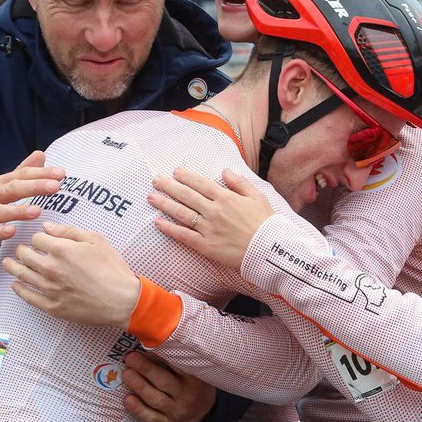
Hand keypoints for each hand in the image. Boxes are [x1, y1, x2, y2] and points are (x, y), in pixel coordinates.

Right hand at [0, 151, 64, 277]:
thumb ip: (19, 172)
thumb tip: (41, 155)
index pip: (20, 176)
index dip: (41, 174)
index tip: (61, 173)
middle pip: (12, 189)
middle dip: (34, 187)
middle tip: (55, 186)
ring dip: (17, 210)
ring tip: (36, 210)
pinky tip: (10, 231)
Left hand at [4, 222, 140, 326]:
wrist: (122, 300)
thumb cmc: (112, 269)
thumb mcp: (96, 240)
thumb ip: (69, 231)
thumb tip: (47, 226)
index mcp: (61, 249)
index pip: (37, 238)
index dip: (38, 237)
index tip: (41, 239)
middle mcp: (51, 268)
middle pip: (25, 255)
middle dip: (22, 250)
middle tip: (21, 250)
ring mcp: (49, 289)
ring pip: (22, 274)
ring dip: (13, 267)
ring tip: (8, 264)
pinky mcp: (52, 307)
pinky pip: (28, 297)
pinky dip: (19, 289)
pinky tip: (16, 285)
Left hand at [122, 352, 216, 421]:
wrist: (204, 409)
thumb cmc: (193, 382)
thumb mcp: (193, 369)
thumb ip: (175, 360)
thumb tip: (148, 345)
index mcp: (194, 378)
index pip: (176, 366)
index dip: (159, 355)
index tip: (145, 345)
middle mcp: (186, 395)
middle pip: (164, 382)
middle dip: (145, 369)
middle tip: (130, 358)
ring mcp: (177, 411)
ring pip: (156, 400)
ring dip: (139, 386)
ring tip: (126, 374)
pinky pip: (152, 417)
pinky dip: (138, 409)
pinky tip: (127, 400)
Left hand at [151, 167, 272, 269]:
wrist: (270, 250)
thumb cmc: (266, 223)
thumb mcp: (257, 196)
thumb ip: (240, 182)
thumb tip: (225, 171)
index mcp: (226, 198)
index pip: (201, 184)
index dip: (187, 177)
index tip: (176, 171)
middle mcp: (214, 211)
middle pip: (186, 196)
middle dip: (169, 186)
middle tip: (155, 180)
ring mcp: (208, 228)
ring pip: (181, 213)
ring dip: (164, 204)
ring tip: (151, 197)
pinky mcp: (206, 246)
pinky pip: (184, 236)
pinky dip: (170, 229)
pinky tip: (158, 223)